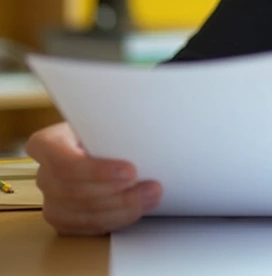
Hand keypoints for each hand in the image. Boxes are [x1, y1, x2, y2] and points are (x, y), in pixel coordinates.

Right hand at [25, 122, 161, 234]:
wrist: (99, 141)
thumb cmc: (102, 127)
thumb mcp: (104, 120)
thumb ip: (112, 129)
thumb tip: (142, 136)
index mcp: (47, 143)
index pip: (63, 162)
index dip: (96, 171)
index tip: (130, 171)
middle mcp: (44, 174)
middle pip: (74, 192)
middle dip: (116, 194)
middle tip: (150, 188)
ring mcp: (51, 200)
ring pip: (81, 214)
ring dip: (121, 210)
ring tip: (150, 198)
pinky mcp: (63, 220)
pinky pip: (87, 228)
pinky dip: (115, 221)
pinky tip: (136, 210)